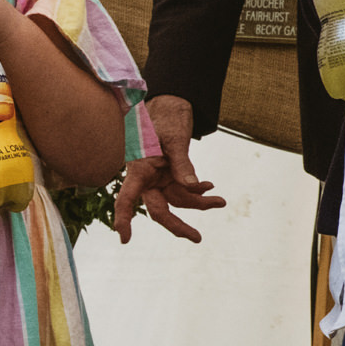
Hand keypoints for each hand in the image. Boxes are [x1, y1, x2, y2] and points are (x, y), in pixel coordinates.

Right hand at [112, 96, 223, 242]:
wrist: (171, 106)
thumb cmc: (166, 119)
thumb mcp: (175, 140)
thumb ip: (183, 165)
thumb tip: (194, 188)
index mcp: (139, 170)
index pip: (125, 199)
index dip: (123, 219)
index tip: (124, 239)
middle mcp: (146, 179)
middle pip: (159, 209)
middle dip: (178, 225)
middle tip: (198, 238)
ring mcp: (158, 179)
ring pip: (177, 200)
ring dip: (199, 203)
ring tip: (220, 201)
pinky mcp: (169, 176)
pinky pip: (183, 190)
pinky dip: (197, 190)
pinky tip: (210, 186)